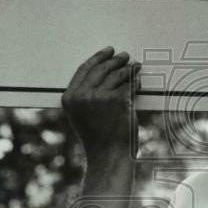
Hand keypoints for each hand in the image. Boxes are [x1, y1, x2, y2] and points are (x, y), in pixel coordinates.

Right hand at [61, 46, 139, 165]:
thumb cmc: (98, 138)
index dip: (97, 58)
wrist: (108, 155)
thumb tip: (105, 72)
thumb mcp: (82, 115)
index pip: (84, 70)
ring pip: (117, 75)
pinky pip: (128, 85)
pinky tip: (138, 79)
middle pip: (101, 69)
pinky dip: (135, 80)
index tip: (107, 51)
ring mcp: (99, 97)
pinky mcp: (118, 100)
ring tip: (135, 66)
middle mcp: (82, 96)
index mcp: (69, 98)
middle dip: (114, 60)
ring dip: (128, 68)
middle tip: (124, 56)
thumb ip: (86, 96)